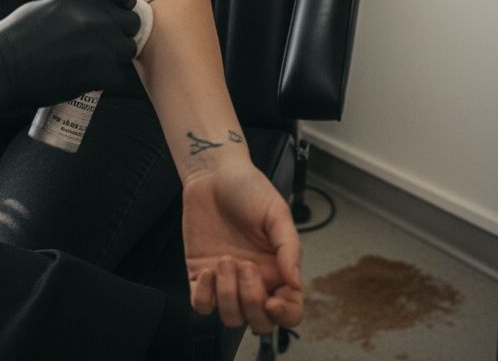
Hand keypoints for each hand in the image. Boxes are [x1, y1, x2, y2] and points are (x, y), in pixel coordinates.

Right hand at [0, 0, 139, 121]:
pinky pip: (119, 77)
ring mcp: (98, 46)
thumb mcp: (45, 7)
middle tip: (105, 45)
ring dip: (116, 58)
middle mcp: (93, 18)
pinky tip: (90, 81)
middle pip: (131, 23)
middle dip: (121, 34)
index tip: (120, 13)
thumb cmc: (13, 38)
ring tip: (95, 64)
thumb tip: (96, 8)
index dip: (126, 4)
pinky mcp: (98, 74)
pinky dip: (108, 81)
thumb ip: (75, 5)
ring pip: (128, 50)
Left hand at [184, 162, 303, 333]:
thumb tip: (297, 283)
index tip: (273, 300)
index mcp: (279, 270)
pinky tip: (208, 268)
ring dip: (228, 294)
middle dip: (252, 301)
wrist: (213, 175)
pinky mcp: (200, 276)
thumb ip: (290, 248)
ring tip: (226, 259)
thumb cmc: (249, 190)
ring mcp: (227, 282)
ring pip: (231, 317)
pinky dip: (205, 295)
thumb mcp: (277, 213)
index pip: (290, 310)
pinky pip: (202, 305)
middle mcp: (255, 281)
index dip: (285, 314)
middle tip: (246, 266)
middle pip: (259, 322)